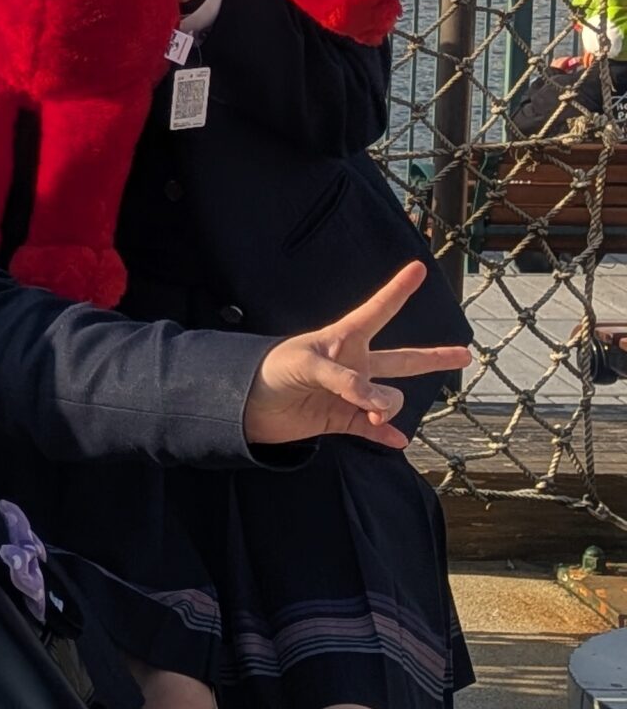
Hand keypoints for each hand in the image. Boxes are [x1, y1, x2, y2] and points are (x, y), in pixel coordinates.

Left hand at [242, 262, 469, 449]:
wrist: (245, 405)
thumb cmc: (271, 369)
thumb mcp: (307, 365)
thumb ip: (349, 383)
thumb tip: (385, 407)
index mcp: (343, 339)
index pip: (378, 310)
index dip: (398, 290)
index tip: (418, 268)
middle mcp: (353, 365)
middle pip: (402, 360)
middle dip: (433, 358)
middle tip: (464, 354)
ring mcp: (351, 395)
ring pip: (390, 401)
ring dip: (387, 409)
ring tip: (371, 414)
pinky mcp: (341, 420)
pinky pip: (374, 430)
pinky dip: (386, 436)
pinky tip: (396, 441)